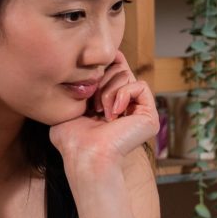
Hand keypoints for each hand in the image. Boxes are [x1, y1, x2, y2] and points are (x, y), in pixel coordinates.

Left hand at [49, 52, 158, 169]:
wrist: (85, 154)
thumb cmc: (72, 139)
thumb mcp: (67, 109)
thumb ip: (73, 91)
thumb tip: (73, 76)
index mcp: (108, 103)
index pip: (112, 69)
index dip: (103, 63)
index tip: (88, 69)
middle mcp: (125, 106)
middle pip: (119, 68)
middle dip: (101, 79)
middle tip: (92, 103)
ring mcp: (138, 112)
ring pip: (128, 76)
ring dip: (108, 90)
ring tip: (100, 111)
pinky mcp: (150, 116)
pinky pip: (141, 86)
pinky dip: (124, 94)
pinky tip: (114, 114)